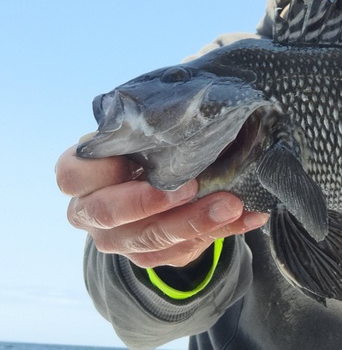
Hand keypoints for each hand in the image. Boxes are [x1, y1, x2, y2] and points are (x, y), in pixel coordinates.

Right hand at [55, 143, 268, 268]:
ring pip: (149, 239)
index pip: (71, 175)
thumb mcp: (146, 133)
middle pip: (108, 214)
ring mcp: (117, 239)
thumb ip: (155, 127)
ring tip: (232, 204)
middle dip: (151, 202)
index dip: (101, 171)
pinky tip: (248, 216)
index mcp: (81, 174)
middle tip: (193, 186)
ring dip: (196, 222)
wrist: (161, 185)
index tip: (139, 160)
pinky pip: (182, 252)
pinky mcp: (148, 256)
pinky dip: (222, 232)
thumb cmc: (149, 147)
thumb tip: (200, 108)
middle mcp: (90, 212)